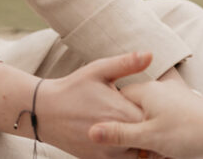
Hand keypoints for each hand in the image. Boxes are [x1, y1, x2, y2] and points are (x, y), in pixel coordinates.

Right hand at [36, 51, 153, 157]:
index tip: (158, 107)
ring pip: (138, 154)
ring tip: (140, 130)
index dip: (158, 114)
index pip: (154, 119)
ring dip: (140, 143)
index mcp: (121, 112)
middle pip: (148, 139)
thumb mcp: (99, 70)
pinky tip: (125, 139)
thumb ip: (127, 63)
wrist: (43, 111)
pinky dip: (128, 152)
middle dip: (151, 130)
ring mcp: (107, 151)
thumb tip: (151, 54)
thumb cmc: (73, 87)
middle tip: (154, 121)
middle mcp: (116, 136)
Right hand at [89, 79, 202, 158]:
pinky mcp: (186, 106)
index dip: (113, 114)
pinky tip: (168, 145)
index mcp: (147, 90)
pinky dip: (162, 130)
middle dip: (132, 125)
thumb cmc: (187, 132)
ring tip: (155, 149)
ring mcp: (174, 95)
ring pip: (151, 113)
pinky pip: (165, 116)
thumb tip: (91, 132)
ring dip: (148, 131)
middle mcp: (160, 89)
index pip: (120, 95)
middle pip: (135, 105)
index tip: (111, 132)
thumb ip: (118, 133)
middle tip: (137, 145)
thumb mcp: (148, 136)